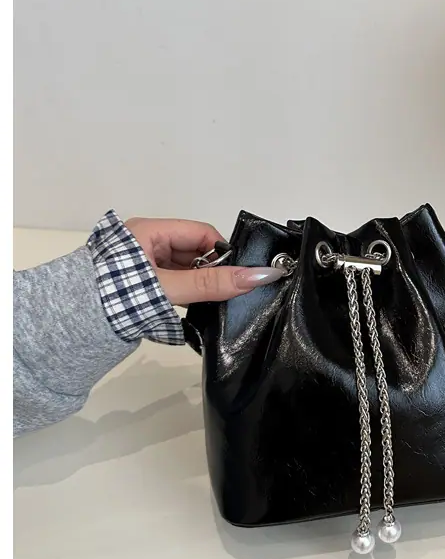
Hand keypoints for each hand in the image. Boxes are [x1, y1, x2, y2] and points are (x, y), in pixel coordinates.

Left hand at [125, 217, 282, 305]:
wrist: (71, 327)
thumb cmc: (115, 296)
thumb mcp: (168, 287)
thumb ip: (212, 284)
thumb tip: (259, 276)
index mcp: (149, 231)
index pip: (201, 233)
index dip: (222, 252)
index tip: (237, 276)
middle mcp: (146, 243)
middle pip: (195, 251)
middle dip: (211, 272)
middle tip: (225, 294)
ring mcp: (142, 264)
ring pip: (185, 269)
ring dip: (198, 286)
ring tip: (207, 304)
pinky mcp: (140, 284)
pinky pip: (174, 282)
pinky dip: (185, 294)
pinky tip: (191, 309)